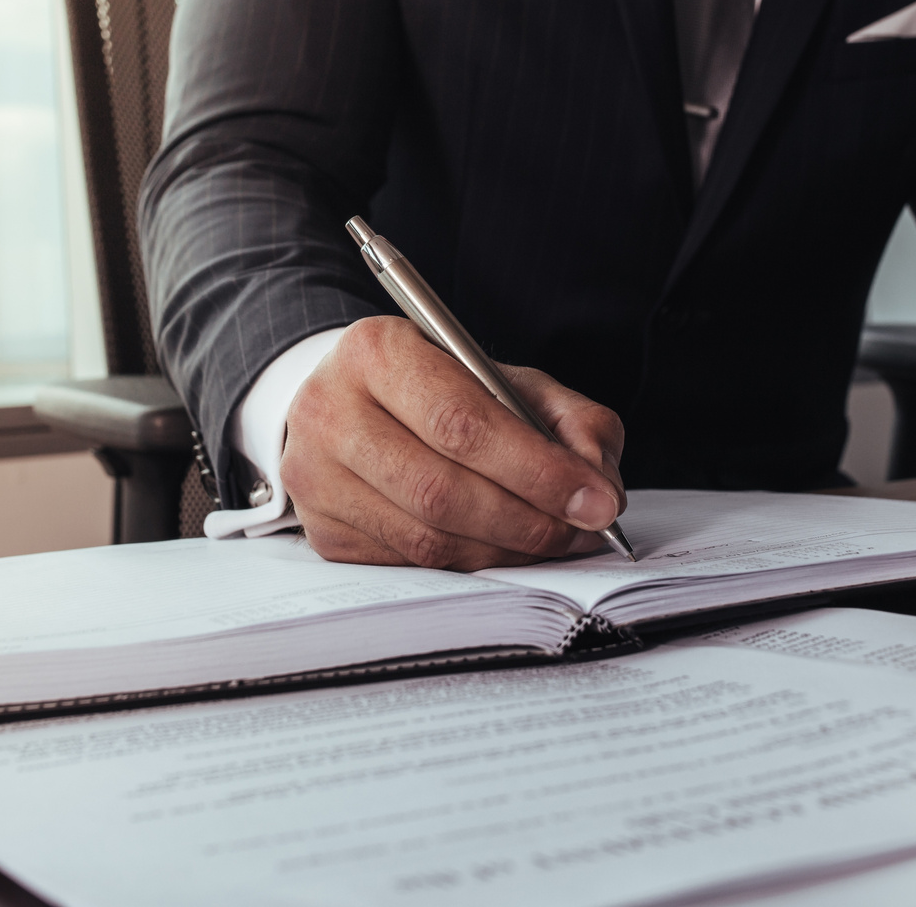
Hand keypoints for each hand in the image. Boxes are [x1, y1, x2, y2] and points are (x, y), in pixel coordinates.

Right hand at [280, 316, 627, 569]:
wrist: (350, 400)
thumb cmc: (438, 388)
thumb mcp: (505, 378)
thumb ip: (566, 419)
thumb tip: (599, 488)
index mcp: (376, 351)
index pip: (461, 423)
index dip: (536, 470)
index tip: (596, 500)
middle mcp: (330, 411)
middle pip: (440, 491)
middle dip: (527, 520)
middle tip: (582, 530)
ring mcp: (316, 477)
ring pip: (426, 538)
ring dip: (505, 550)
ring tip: (552, 540)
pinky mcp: (321, 529)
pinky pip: (409, 564)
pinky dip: (469, 563)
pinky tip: (503, 548)